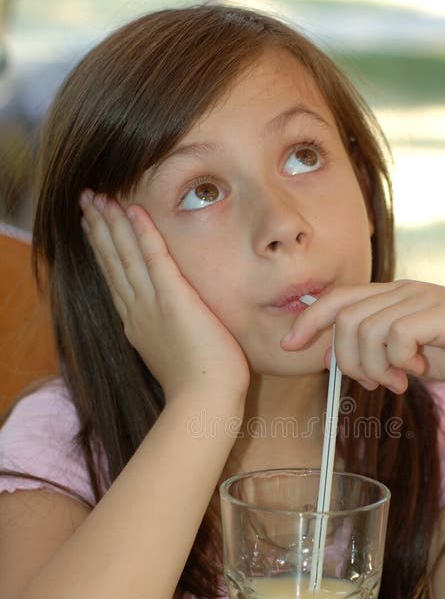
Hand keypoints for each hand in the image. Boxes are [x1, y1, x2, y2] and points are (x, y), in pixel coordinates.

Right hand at [80, 192, 249, 401]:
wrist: (205, 401)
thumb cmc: (201, 387)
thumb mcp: (177, 356)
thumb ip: (171, 337)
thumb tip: (176, 331)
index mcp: (138, 325)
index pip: (117, 279)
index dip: (104, 251)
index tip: (92, 227)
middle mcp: (138, 312)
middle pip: (113, 262)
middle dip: (98, 229)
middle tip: (85, 200)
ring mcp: (153, 305)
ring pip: (126, 255)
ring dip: (111, 224)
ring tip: (97, 197)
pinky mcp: (174, 299)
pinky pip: (155, 258)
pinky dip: (143, 233)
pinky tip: (133, 210)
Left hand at [281, 280, 444, 392]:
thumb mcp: (408, 356)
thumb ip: (377, 353)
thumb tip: (335, 360)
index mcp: (393, 296)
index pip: (337, 299)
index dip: (308, 321)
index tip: (288, 346)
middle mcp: (404, 291)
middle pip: (345, 319)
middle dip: (347, 360)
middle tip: (372, 383)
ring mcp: (423, 298)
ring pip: (367, 329)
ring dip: (374, 366)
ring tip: (396, 381)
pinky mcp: (442, 313)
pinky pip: (398, 334)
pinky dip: (399, 360)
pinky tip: (416, 371)